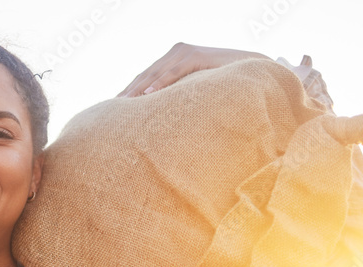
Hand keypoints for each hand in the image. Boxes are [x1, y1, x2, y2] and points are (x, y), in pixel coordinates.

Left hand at [118, 43, 268, 96]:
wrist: (251, 68)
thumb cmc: (221, 84)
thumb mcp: (192, 88)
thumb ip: (176, 94)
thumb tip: (157, 118)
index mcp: (171, 59)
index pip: (144, 78)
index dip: (129, 92)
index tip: (112, 109)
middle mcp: (175, 52)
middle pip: (145, 75)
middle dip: (128, 93)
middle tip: (111, 110)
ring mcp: (184, 52)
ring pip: (156, 74)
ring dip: (139, 90)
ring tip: (124, 105)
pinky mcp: (196, 55)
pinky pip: (174, 72)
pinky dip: (161, 83)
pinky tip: (148, 96)